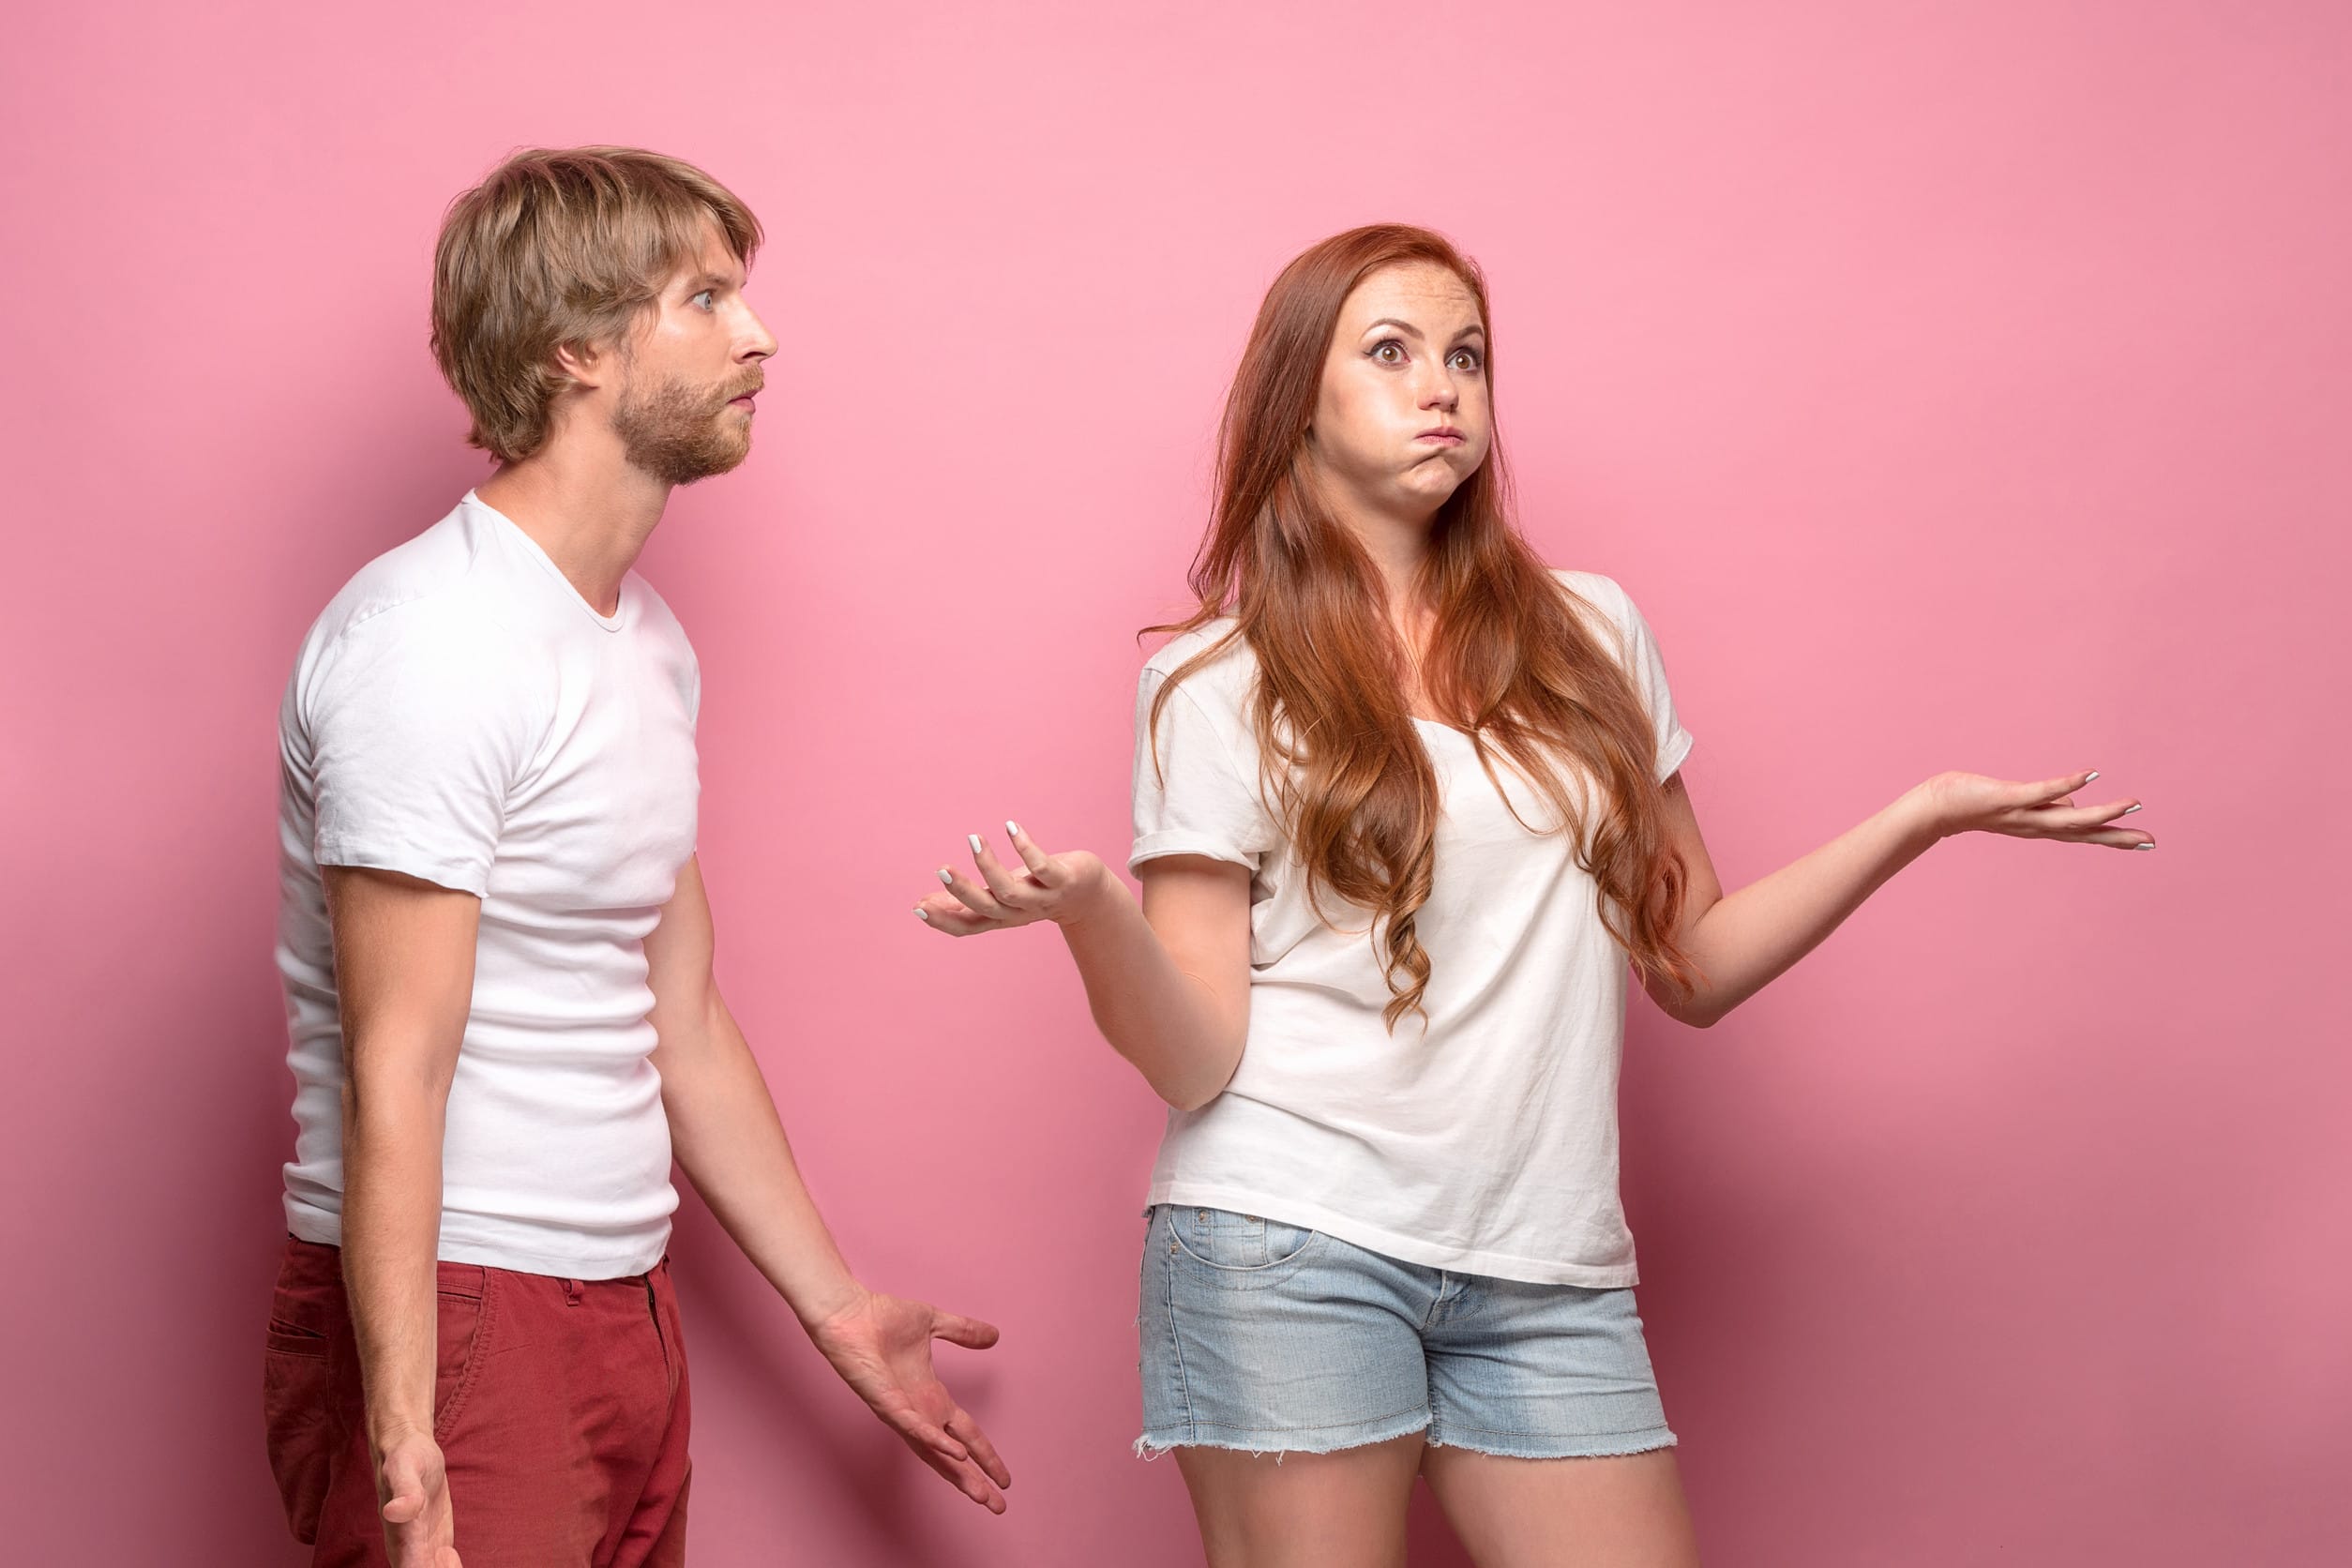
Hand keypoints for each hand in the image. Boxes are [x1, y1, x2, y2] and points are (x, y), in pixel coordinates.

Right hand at [375, 1426, 461, 1566]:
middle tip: (446, 1552)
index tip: (442, 1554)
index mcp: (399, 1540)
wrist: (410, 1450)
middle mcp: (406, 1551)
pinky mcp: (432, 1543)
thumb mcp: (405, 1468)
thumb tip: (394, 1511)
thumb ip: (404, 1490)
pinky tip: (450, 1553)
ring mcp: (420, 1549)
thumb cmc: (405, 1457)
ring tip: (448, 1552)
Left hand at [807, 1285, 1012, 1511]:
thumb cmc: (883, 1318)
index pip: (965, 1434)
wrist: (849, 1312)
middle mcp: (918, 1411)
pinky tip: (955, 1454)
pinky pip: (913, 1428)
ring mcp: (902, 1411)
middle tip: (999, 1506)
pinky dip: (935, 1441)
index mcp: (931, 1396)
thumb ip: (963, 1331)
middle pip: (953, 1456)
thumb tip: (994, 1336)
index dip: (985, 1455)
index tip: (1005, 1479)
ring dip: (958, 1474)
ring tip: (980, 1493)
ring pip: (933, 1453)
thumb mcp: (934, 1323)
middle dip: (976, 1480)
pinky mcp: (886, 1403)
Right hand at [915, 821, 1113, 934]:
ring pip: (1011, 890)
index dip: (943, 921)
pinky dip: (1025, 847)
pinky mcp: (1063, 881)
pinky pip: (1042, 867)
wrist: (1088, 897)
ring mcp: (1042, 898)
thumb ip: (964, 901)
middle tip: (942, 869)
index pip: (967, 926)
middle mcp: (1019, 912)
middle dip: (962, 891)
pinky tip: (1011, 827)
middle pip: (987, 908)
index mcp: (999, 917)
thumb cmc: (1036, 891)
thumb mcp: (998, 896)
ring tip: (974, 839)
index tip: (917, 906)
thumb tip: (923, 902)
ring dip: (990, 866)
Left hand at [1911, 769, 2152, 848]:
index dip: (2114, 838)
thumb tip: (2075, 801)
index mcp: (2041, 827)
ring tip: (2131, 803)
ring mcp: (2023, 813)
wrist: (1936, 807)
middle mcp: (2035, 825)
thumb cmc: (1979, 801)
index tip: (2146, 844)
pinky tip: (2090, 775)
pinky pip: (2042, 791)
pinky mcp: (2007, 797)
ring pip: (2068, 817)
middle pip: (2083, 833)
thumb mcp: (2022, 804)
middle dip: (2117, 836)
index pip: (2084, 834)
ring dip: (2102, 811)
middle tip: (2150, 840)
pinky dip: (2067, 785)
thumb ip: (2050, 804)